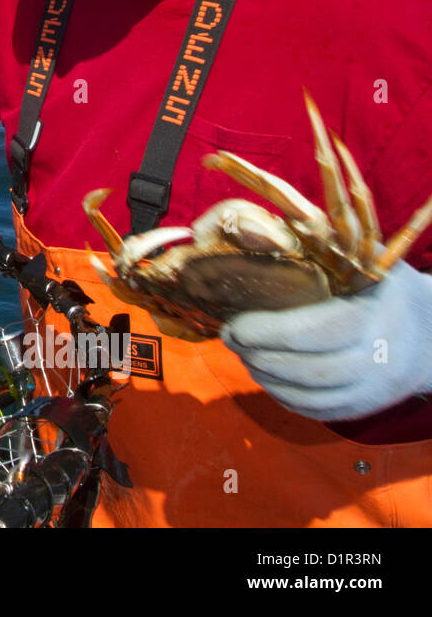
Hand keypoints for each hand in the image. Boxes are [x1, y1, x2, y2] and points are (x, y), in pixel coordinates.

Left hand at [221, 260, 431, 420]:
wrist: (431, 332)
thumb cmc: (384, 287)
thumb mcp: (365, 260)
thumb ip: (319, 246)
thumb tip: (256, 228)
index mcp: (374, 316)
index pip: (314, 332)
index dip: (266, 332)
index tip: (233, 324)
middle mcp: (379, 359)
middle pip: (308, 370)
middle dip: (258, 356)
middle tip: (230, 339)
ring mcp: (374, 389)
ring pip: (309, 396)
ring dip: (266, 378)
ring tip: (244, 355)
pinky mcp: (366, 407)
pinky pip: (318, 411)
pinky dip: (284, 397)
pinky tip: (266, 376)